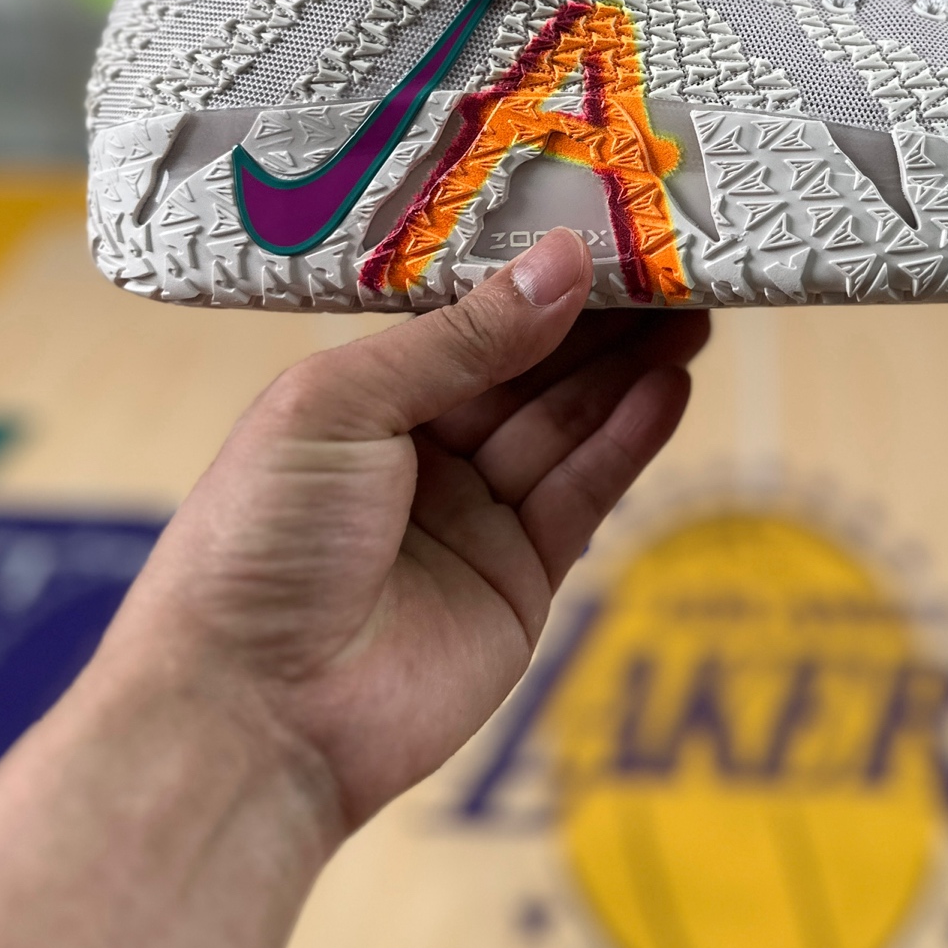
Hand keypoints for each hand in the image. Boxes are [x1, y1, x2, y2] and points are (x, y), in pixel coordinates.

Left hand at [104, 227, 708, 834]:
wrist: (252, 716)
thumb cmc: (259, 542)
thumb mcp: (345, 405)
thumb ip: (462, 338)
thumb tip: (562, 262)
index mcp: (364, 397)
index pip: (467, 321)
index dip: (532, 280)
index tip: (602, 231)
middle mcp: (423, 450)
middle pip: (530, 368)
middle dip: (598, 319)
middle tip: (671, 264)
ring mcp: (475, 515)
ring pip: (567, 423)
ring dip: (629, 370)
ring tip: (694, 314)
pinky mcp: (521, 578)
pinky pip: (584, 494)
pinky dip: (628, 440)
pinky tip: (668, 388)